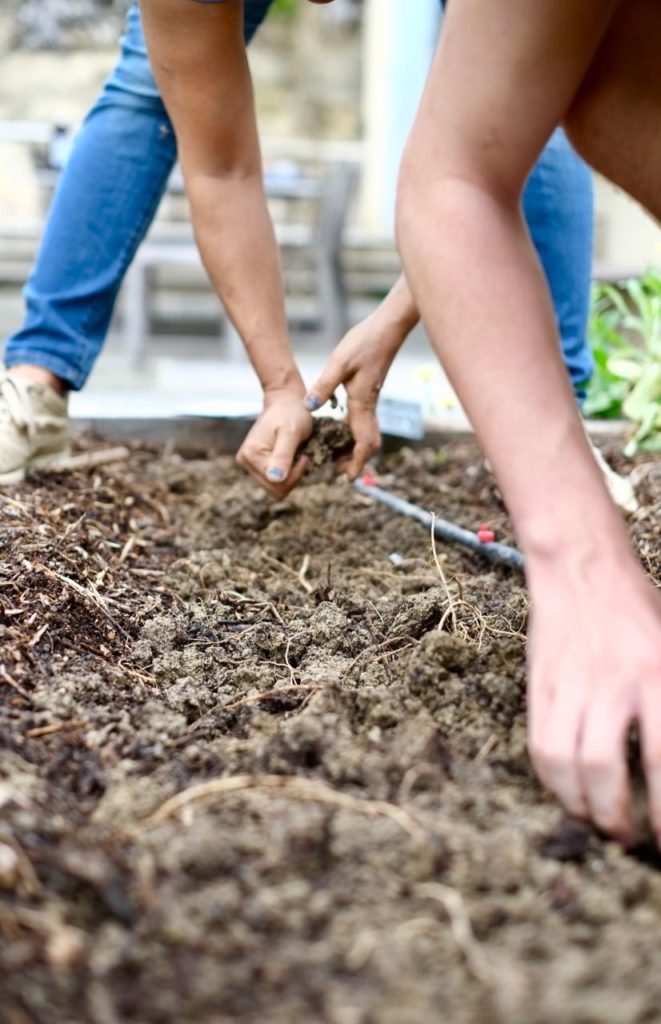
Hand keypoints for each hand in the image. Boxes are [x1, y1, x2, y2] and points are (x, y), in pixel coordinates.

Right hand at [236, 388, 312, 497]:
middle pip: (275, 489)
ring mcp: (247, 463)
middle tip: (299, 454)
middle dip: (293, 476)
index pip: (278, 484)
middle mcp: (244, 460)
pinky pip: (274, 481)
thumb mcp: (292, 433)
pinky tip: (288, 456)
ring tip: (293, 454)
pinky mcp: (254, 463)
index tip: (303, 455)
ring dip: (290, 474)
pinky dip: (286, 472)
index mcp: (251, 454)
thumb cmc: (291, 413)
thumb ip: (283, 456)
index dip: (296, 473)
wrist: (285, 402)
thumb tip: (274, 479)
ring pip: (275, 487)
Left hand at [304, 316, 402, 479]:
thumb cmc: (365, 343)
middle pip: (368, 444)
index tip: (348, 480)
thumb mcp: (339, 362)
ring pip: (366, 434)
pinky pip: (363, 422)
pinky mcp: (370, 394)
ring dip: (353, 450)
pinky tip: (339, 432)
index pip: (363, 442)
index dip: (356, 462)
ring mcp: (371, 401)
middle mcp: (369, 406)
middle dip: (355, 462)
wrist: (387, 329)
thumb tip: (310, 407)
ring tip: (335, 459)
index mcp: (362, 403)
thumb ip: (324, 386)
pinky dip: (353, 434)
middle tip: (338, 474)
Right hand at [526, 550, 660, 845]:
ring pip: (564, 762)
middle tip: (628, 838)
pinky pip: (539, 745)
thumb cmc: (639, 618)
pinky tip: (568, 792)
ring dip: (580, 805)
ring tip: (596, 820)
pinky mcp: (541, 687)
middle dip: (616, 817)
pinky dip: (553, 781)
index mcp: (657, 676)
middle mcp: (612, 683)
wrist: (584, 572)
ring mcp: (570, 684)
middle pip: (603, 767)